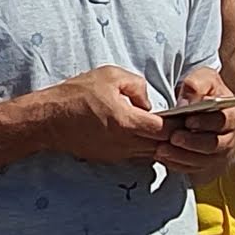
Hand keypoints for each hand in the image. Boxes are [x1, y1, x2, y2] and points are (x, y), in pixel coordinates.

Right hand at [44, 67, 176, 165]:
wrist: (48, 120)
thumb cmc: (76, 94)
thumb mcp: (110, 76)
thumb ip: (137, 86)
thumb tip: (149, 103)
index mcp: (128, 123)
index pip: (167, 130)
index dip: (180, 123)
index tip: (186, 114)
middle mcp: (126, 144)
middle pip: (163, 146)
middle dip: (175, 135)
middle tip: (183, 122)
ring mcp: (118, 154)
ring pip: (151, 153)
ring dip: (160, 143)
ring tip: (165, 127)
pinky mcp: (110, 158)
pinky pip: (136, 155)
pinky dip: (145, 146)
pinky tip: (145, 134)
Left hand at [158, 72, 234, 179]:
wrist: (201, 107)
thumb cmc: (204, 91)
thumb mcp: (203, 79)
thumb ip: (196, 85)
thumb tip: (187, 104)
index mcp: (231, 113)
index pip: (222, 121)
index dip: (205, 122)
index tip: (188, 121)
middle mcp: (228, 136)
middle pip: (213, 144)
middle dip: (192, 142)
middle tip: (174, 137)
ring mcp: (218, 153)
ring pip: (202, 160)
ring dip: (181, 156)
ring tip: (162, 149)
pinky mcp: (206, 164)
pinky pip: (193, 169)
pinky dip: (177, 164)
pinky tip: (163, 157)